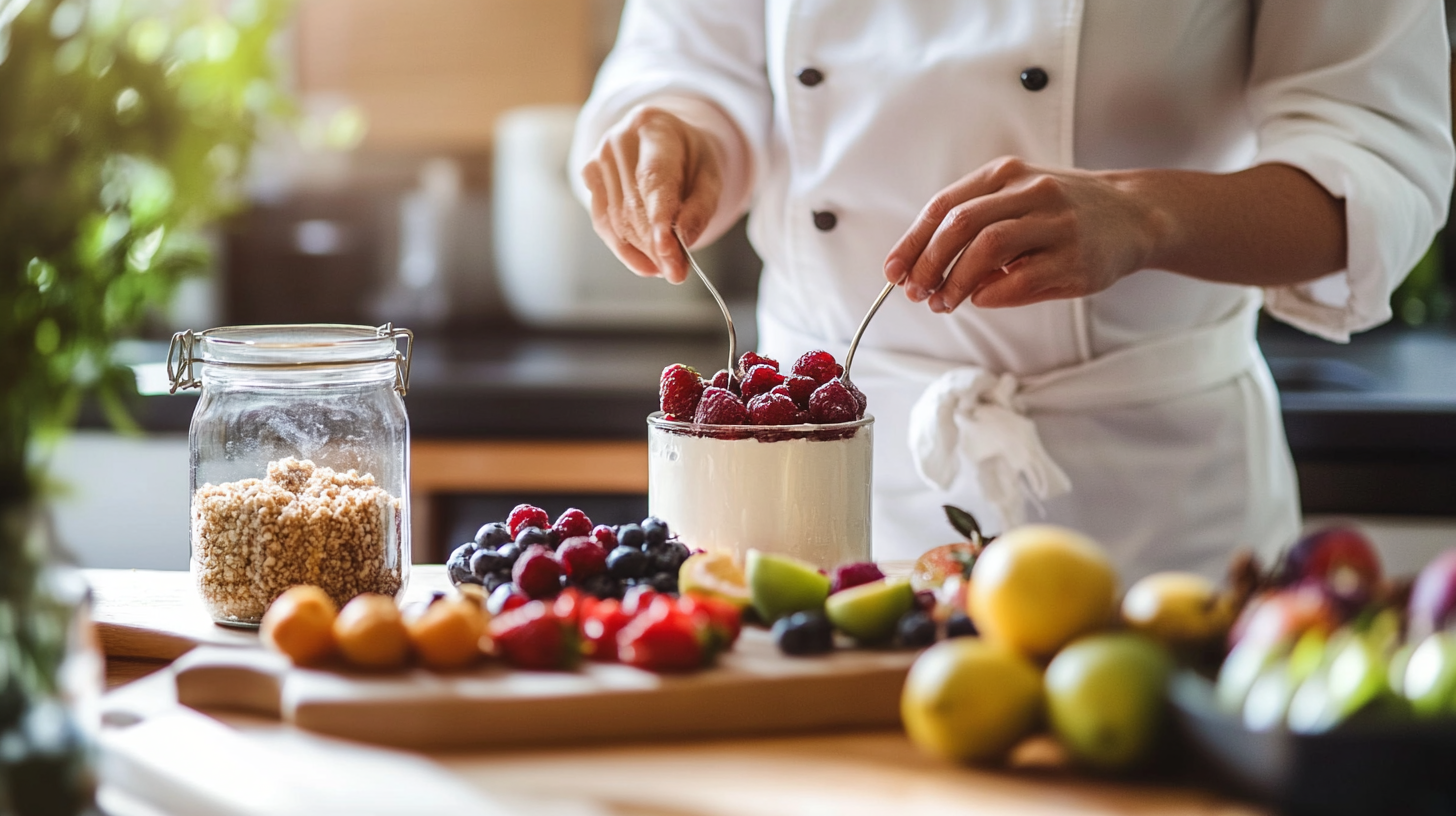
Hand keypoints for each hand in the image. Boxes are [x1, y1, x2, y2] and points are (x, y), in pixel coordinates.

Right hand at [580, 106, 723, 283]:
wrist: (665, 138)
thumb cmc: (691, 158)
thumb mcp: (710, 176)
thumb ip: (700, 208)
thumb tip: (683, 242)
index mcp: (654, 127)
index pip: (653, 179)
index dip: (659, 220)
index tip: (669, 254)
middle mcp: (619, 139)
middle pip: (633, 206)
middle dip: (655, 246)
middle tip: (677, 272)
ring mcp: (598, 157)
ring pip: (617, 220)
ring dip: (643, 251)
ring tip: (667, 266)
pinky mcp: (589, 177)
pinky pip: (604, 223)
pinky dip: (625, 250)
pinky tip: (646, 264)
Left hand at [883, 156, 1161, 311]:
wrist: (1135, 215)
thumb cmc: (1063, 213)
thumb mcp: (1017, 199)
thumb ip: (974, 223)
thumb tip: (922, 268)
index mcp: (1006, 174)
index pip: (944, 205)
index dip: (912, 242)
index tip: (893, 272)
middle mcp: (1031, 192)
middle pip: (961, 224)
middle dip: (928, 263)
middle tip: (916, 293)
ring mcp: (1056, 224)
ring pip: (988, 248)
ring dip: (955, 281)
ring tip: (943, 302)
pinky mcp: (1076, 259)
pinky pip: (1021, 277)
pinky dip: (991, 293)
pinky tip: (980, 299)